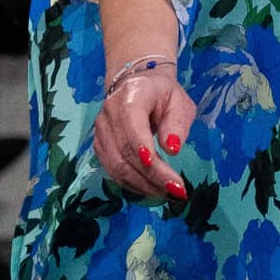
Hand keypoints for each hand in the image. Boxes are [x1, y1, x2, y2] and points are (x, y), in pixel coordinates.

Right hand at [94, 67, 195, 201]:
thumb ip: (177, 124)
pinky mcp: (99, 145)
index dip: (146, 152)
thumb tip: (172, 149)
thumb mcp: (180, 103)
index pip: (132, 126)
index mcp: (131, 96)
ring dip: (143, 184)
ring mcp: (101, 130)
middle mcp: (110, 113)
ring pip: (117, 165)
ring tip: (166, 193)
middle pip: (126, 151)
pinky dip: (132, 184)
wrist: (137, 86)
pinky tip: (151, 189)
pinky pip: (113, 170)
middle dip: (152, 176)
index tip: (166, 173)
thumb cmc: (163, 95)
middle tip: (177, 191)